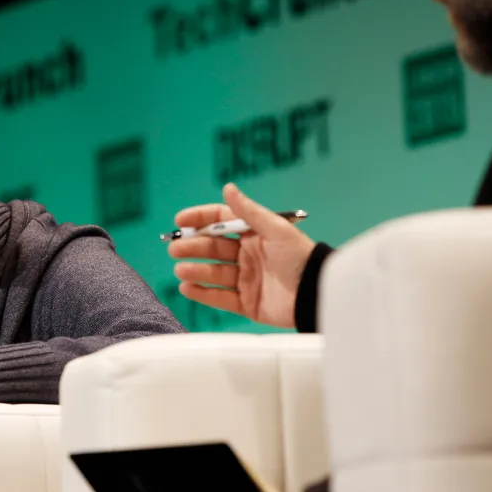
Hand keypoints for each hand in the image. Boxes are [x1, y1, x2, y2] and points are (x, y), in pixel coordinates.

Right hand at [168, 183, 316, 328]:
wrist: (316, 293)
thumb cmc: (301, 257)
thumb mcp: (276, 229)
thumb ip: (249, 212)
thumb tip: (228, 188)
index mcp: (255, 234)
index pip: (221, 221)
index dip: (200, 219)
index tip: (180, 221)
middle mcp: (248, 255)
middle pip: (213, 248)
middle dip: (192, 247)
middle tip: (175, 248)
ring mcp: (246, 279)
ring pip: (213, 273)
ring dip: (194, 270)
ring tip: (181, 269)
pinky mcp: (247, 303)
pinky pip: (220, 298)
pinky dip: (202, 293)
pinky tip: (187, 287)